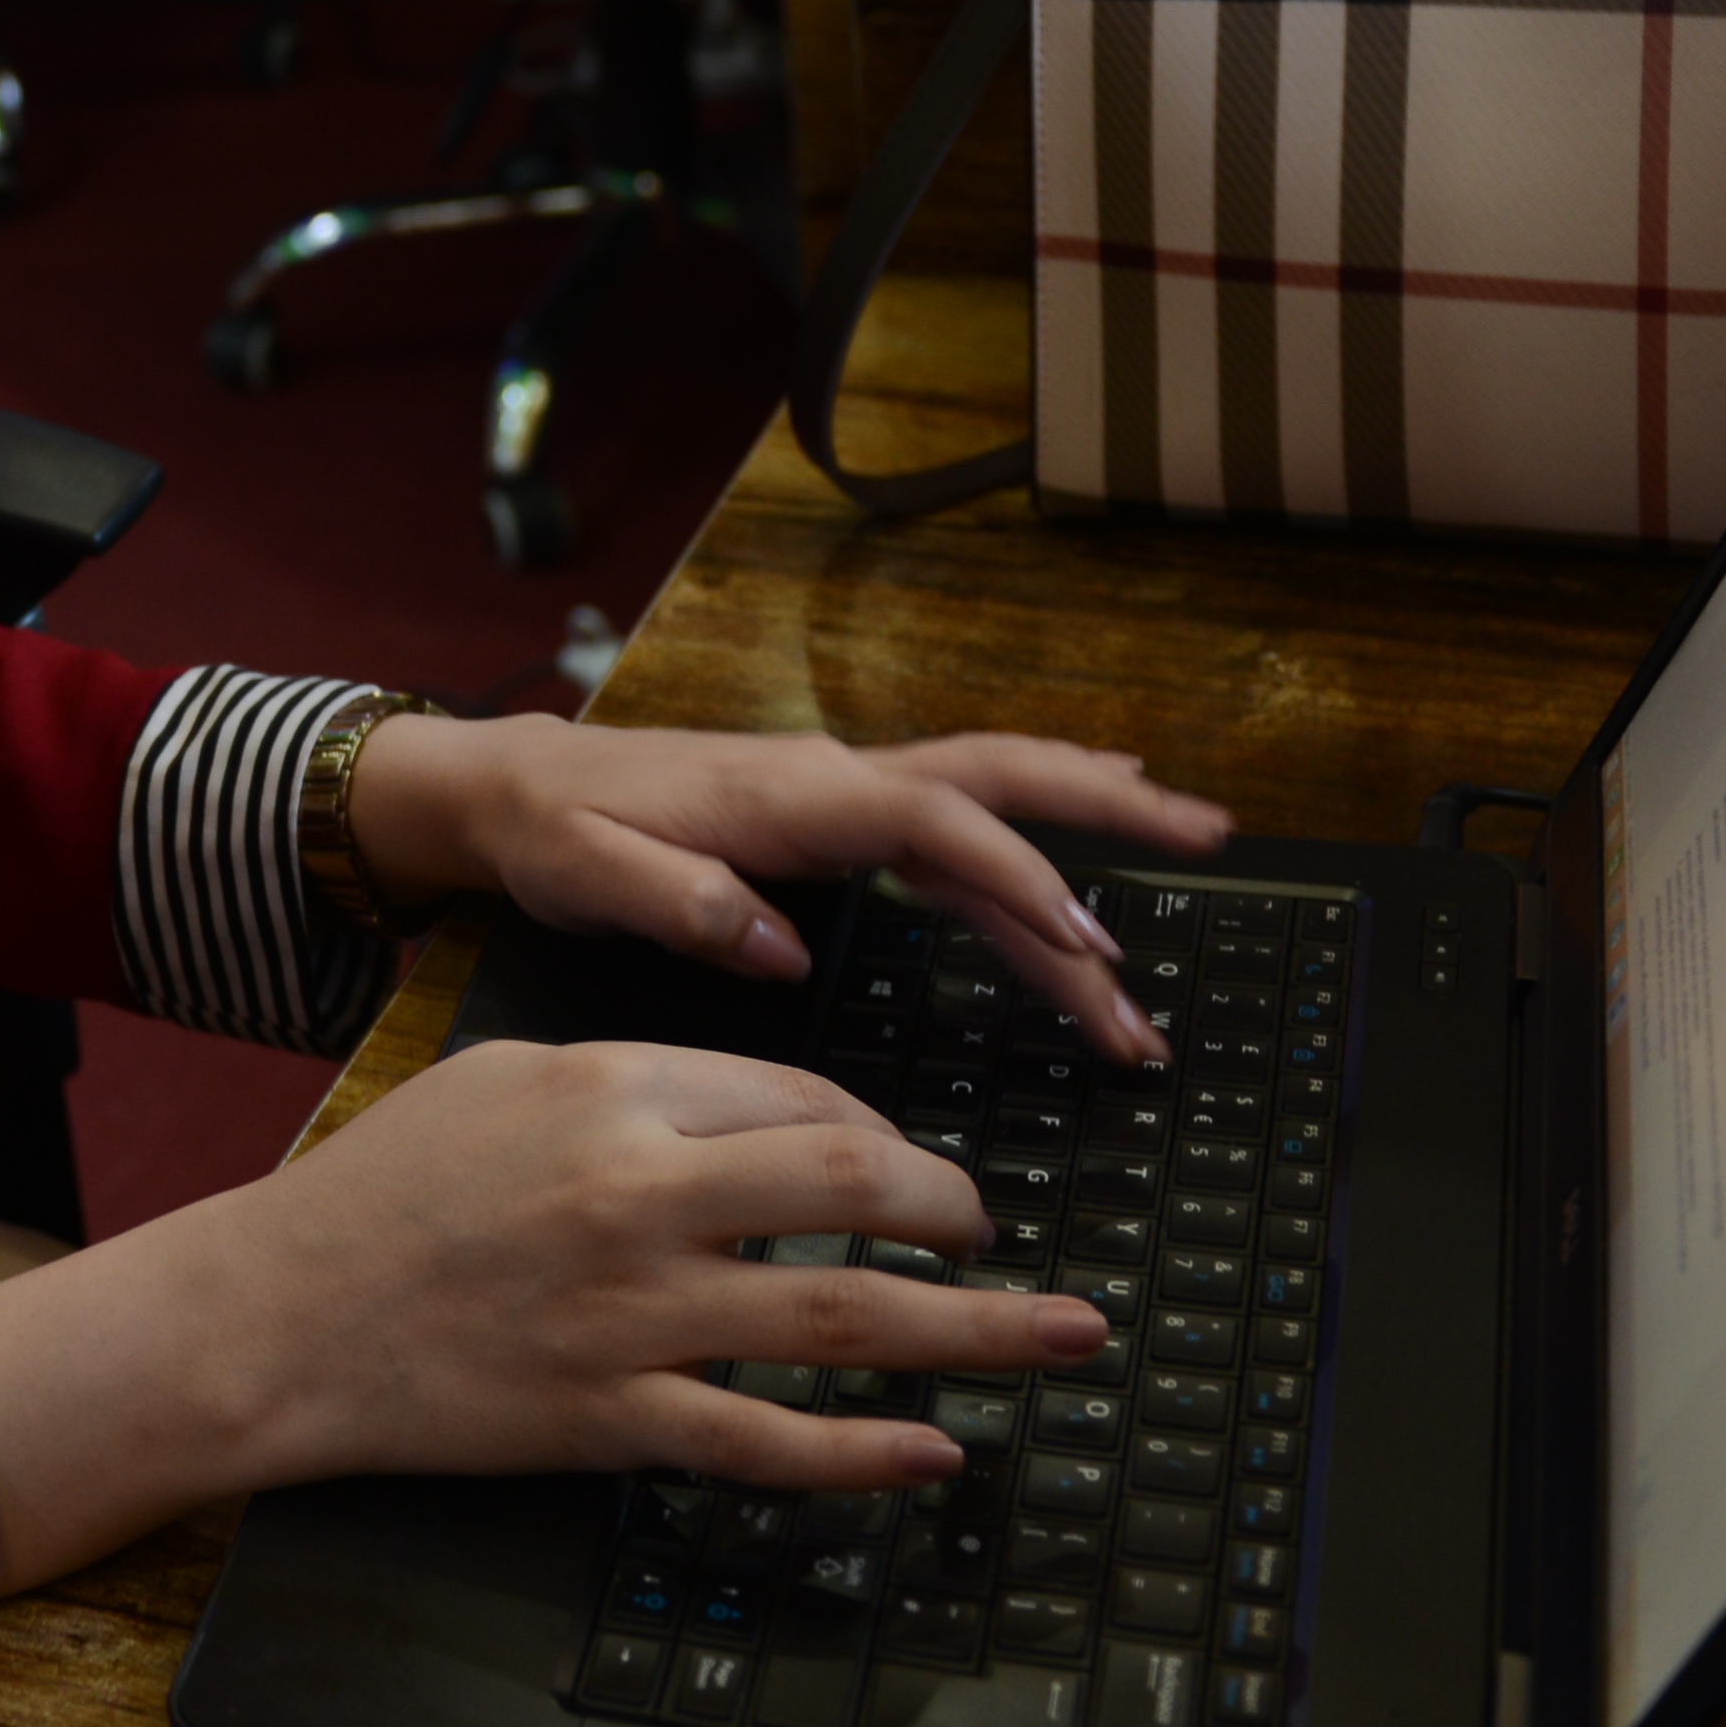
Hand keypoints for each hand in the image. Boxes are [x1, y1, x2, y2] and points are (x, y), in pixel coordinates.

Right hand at [0, 1041, 1107, 1580]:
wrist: (279, 1313)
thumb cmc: (382, 1189)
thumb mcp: (507, 1077)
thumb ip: (640, 1083)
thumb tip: (766, 1111)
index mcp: (615, 1089)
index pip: (804, 1094)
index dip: (884, 1128)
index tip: (914, 1163)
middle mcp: (639, 1194)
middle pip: (855, 1184)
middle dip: (958, 1208)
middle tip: (1002, 1232)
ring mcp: (633, 1314)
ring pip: (843, 1316)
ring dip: (973, 1328)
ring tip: (1060, 1335)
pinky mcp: (610, 1417)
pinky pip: (766, 1440)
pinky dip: (862, 1452)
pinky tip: (934, 1451)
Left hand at [344, 715, 1231, 1062]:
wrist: (516, 789)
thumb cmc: (554, 833)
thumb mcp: (592, 875)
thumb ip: (684, 907)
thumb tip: (780, 945)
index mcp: (791, 793)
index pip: (930, 820)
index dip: (1014, 873)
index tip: (1085, 937)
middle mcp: (836, 781)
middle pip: (996, 780)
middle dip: (1105, 808)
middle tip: (1209, 835)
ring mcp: (845, 798)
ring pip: (991, 809)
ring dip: (1085, 843)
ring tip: (1192, 861)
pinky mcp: (841, 826)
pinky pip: (959, 833)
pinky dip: (1030, 855)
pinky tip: (1084, 874)